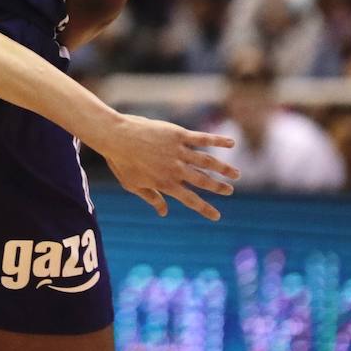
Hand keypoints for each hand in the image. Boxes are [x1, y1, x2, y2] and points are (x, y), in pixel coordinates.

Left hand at [94, 115, 238, 221]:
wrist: (115, 136)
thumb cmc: (120, 161)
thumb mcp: (132, 184)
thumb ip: (151, 198)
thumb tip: (164, 213)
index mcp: (165, 183)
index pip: (190, 200)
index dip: (204, 209)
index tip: (217, 216)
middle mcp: (175, 169)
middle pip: (203, 181)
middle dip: (218, 187)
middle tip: (230, 190)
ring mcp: (178, 151)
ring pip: (207, 161)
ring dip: (223, 168)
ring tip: (236, 174)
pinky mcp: (178, 135)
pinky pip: (202, 138)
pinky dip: (218, 141)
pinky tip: (231, 143)